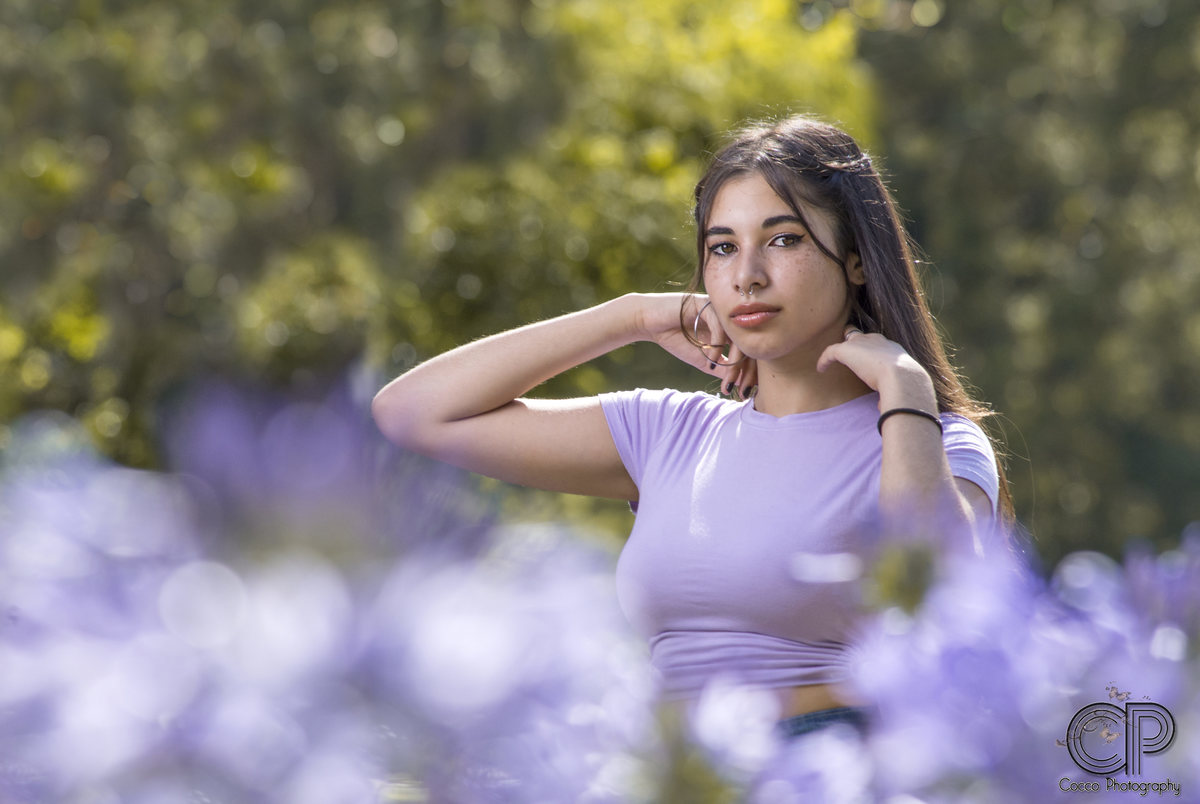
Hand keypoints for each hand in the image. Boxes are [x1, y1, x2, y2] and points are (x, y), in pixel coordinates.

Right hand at [634, 293, 757, 397]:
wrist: (650, 323)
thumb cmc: (676, 339)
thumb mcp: (703, 360)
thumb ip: (722, 368)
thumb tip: (740, 384)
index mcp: (730, 330)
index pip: (748, 350)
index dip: (750, 373)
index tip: (746, 393)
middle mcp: (729, 319)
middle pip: (748, 343)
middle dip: (746, 370)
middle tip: (741, 390)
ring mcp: (719, 311)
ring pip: (737, 337)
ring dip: (734, 361)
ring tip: (726, 379)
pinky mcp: (707, 305)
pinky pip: (720, 328)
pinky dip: (716, 347)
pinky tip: (709, 360)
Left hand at [816, 325, 934, 408]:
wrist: (903, 377)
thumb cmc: (907, 387)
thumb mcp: (901, 390)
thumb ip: (888, 396)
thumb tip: (881, 407)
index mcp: (893, 350)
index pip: (880, 347)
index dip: (872, 353)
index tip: (866, 363)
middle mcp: (878, 342)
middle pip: (863, 337)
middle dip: (855, 343)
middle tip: (847, 353)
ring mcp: (863, 343)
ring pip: (847, 340)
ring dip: (841, 350)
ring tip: (831, 359)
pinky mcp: (847, 350)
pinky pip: (831, 352)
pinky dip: (825, 360)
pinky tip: (820, 369)